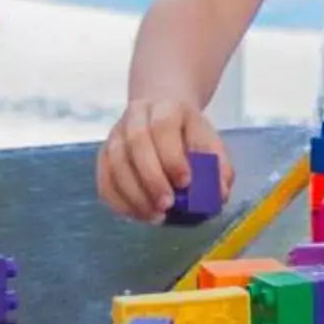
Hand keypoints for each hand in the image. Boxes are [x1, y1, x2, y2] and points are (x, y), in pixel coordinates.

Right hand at [97, 96, 231, 220]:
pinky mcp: (104, 152)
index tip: (185, 183)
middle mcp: (136, 116)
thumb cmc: (187, 131)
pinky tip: (135, 214)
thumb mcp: (209, 140)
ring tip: (154, 216)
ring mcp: (116, 133)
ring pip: (115, 163)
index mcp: (166, 107)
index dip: (172, 157)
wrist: (161, 110)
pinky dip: (117, 201)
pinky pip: (104, 179)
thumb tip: (219, 194)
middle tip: (166, 206)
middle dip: (151, 179)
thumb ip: (218, 165)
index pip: (163, 127)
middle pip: (136, 143)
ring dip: (133, 195)